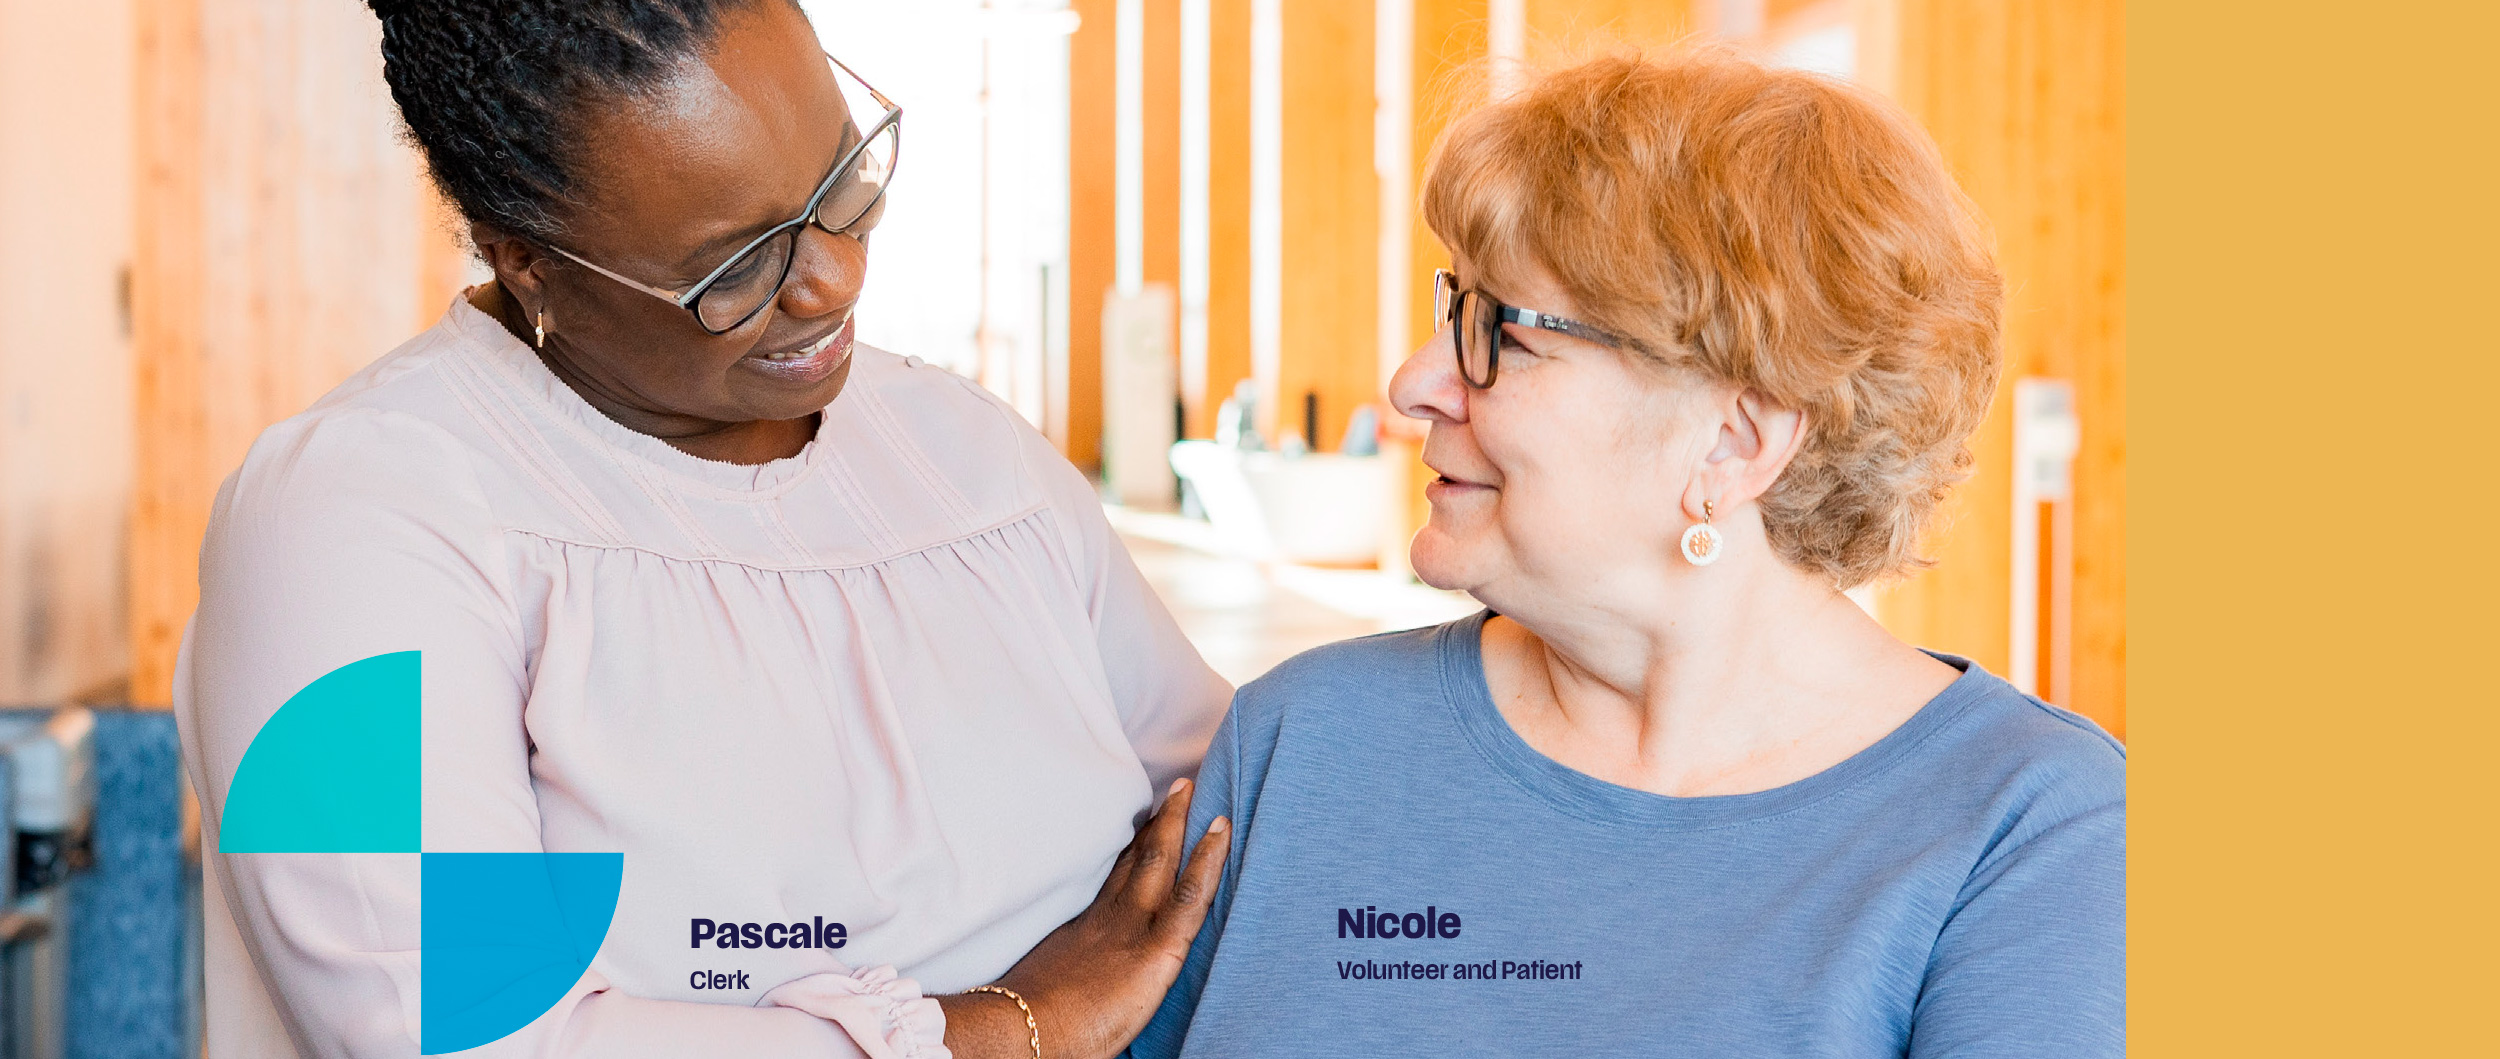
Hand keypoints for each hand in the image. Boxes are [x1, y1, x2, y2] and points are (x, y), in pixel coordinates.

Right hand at [942, 779, 1230, 1058]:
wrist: (1024, 1030)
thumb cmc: (1033, 1024)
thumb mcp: (1049, 990)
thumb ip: (1068, 975)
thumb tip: (1063, 985)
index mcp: (1083, 931)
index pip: (1115, 880)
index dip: (1133, 850)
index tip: (1144, 822)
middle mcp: (1106, 919)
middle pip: (1136, 860)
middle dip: (1157, 823)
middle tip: (1174, 789)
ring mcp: (1130, 927)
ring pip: (1161, 863)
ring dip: (1177, 823)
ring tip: (1193, 790)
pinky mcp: (1154, 948)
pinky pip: (1190, 897)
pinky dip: (1209, 861)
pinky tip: (1222, 833)